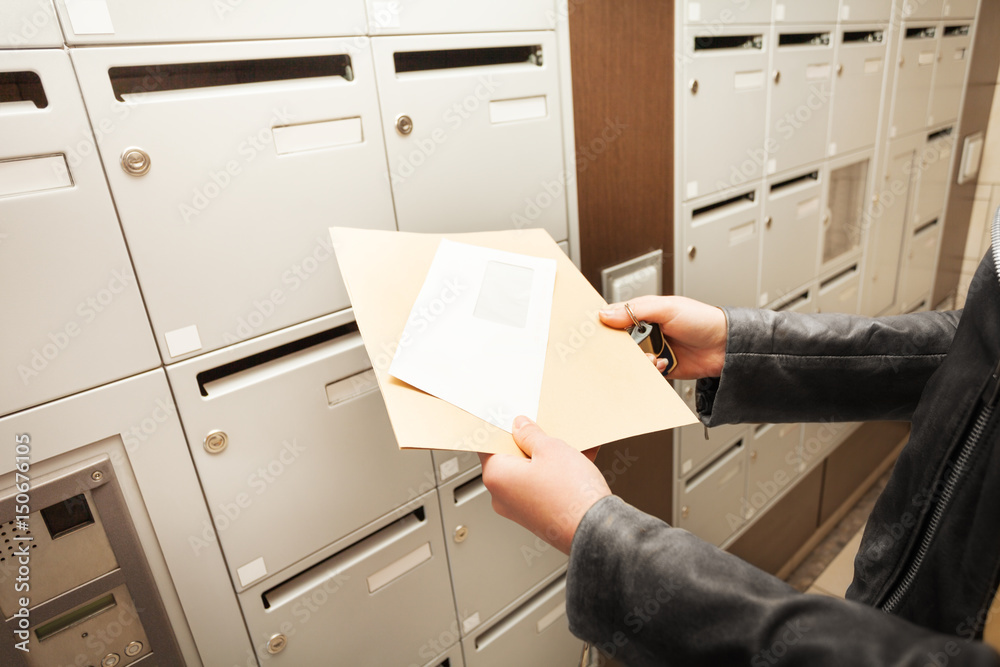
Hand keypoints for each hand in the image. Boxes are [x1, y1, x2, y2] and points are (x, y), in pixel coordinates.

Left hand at [479, 417, 610, 553]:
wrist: (597, 532)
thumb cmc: (570, 495)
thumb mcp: (551, 449)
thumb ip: (530, 434)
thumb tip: (520, 427)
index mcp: (496, 476)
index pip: (488, 444)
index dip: (502, 428)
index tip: (512, 418)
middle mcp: (502, 497)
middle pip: (510, 459)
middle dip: (530, 443)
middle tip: (547, 431)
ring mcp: (521, 510)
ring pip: (530, 474)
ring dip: (548, 459)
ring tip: (570, 447)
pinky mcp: (539, 518)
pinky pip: (543, 488)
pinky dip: (557, 475)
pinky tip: (579, 462)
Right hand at [600, 295, 726, 378]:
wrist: (725, 346)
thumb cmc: (702, 320)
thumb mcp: (667, 308)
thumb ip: (635, 310)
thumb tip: (606, 313)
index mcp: (645, 313)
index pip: (616, 317)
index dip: (605, 324)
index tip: (597, 332)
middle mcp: (647, 331)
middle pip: (620, 342)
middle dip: (621, 347)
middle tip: (626, 348)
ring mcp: (654, 350)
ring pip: (631, 360)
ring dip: (638, 360)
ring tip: (651, 356)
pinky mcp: (661, 368)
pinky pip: (645, 374)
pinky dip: (650, 371)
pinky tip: (662, 364)